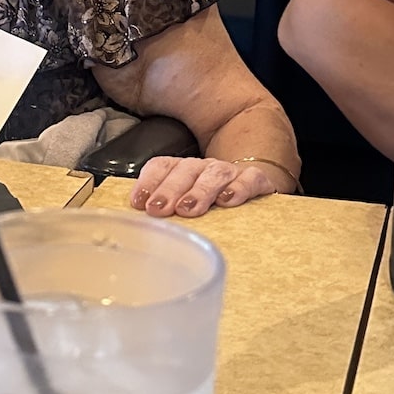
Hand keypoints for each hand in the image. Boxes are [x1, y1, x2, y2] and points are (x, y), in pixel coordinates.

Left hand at [129, 156, 285, 217]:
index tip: (138, 203)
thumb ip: (166, 212)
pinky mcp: (256, 181)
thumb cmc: (212, 206)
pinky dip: (239, 188)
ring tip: (188, 208)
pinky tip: (228, 200)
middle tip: (159, 209)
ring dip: (199, 191)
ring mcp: (231, 173)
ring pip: (214, 174)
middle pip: (185, 171)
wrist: (254, 192)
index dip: (149, 182)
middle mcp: (204, 168)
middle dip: (169, 190)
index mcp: (183, 170)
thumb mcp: (185, 207)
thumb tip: (140, 228)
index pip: (162, 166)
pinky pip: (249, 179)